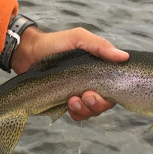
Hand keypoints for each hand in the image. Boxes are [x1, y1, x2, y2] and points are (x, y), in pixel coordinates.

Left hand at [10, 27, 128, 120]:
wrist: (28, 53)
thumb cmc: (54, 43)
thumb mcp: (78, 38)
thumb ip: (100, 46)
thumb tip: (124, 57)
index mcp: (98, 69)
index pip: (114, 87)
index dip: (109, 95)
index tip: (94, 91)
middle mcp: (92, 82)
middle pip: (105, 103)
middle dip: (96, 104)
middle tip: (83, 96)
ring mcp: (79, 93)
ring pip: (92, 111)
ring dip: (84, 109)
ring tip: (71, 100)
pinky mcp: (66, 102)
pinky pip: (79, 115)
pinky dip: (76, 113)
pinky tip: (67, 105)